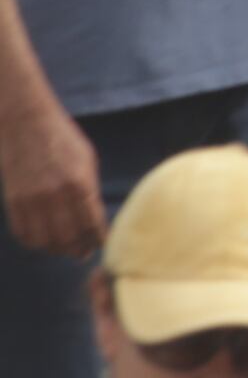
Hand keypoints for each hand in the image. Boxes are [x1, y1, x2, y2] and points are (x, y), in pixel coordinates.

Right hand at [6, 89, 99, 254]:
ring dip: (56, 249)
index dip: (99, 238)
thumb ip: (90, 191)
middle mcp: (55, 196)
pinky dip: (34, 242)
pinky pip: (23, 233)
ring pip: (44, 240)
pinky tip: (43, 240)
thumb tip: (93, 221)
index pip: (92, 223)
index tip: (103, 244)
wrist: (26, 124)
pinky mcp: (13, 202)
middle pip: (68, 238)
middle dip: (78, 248)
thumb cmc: (63, 140)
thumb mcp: (87, 161)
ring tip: (64, 248)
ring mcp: (31, 201)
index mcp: (80, 185)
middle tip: (83, 252)